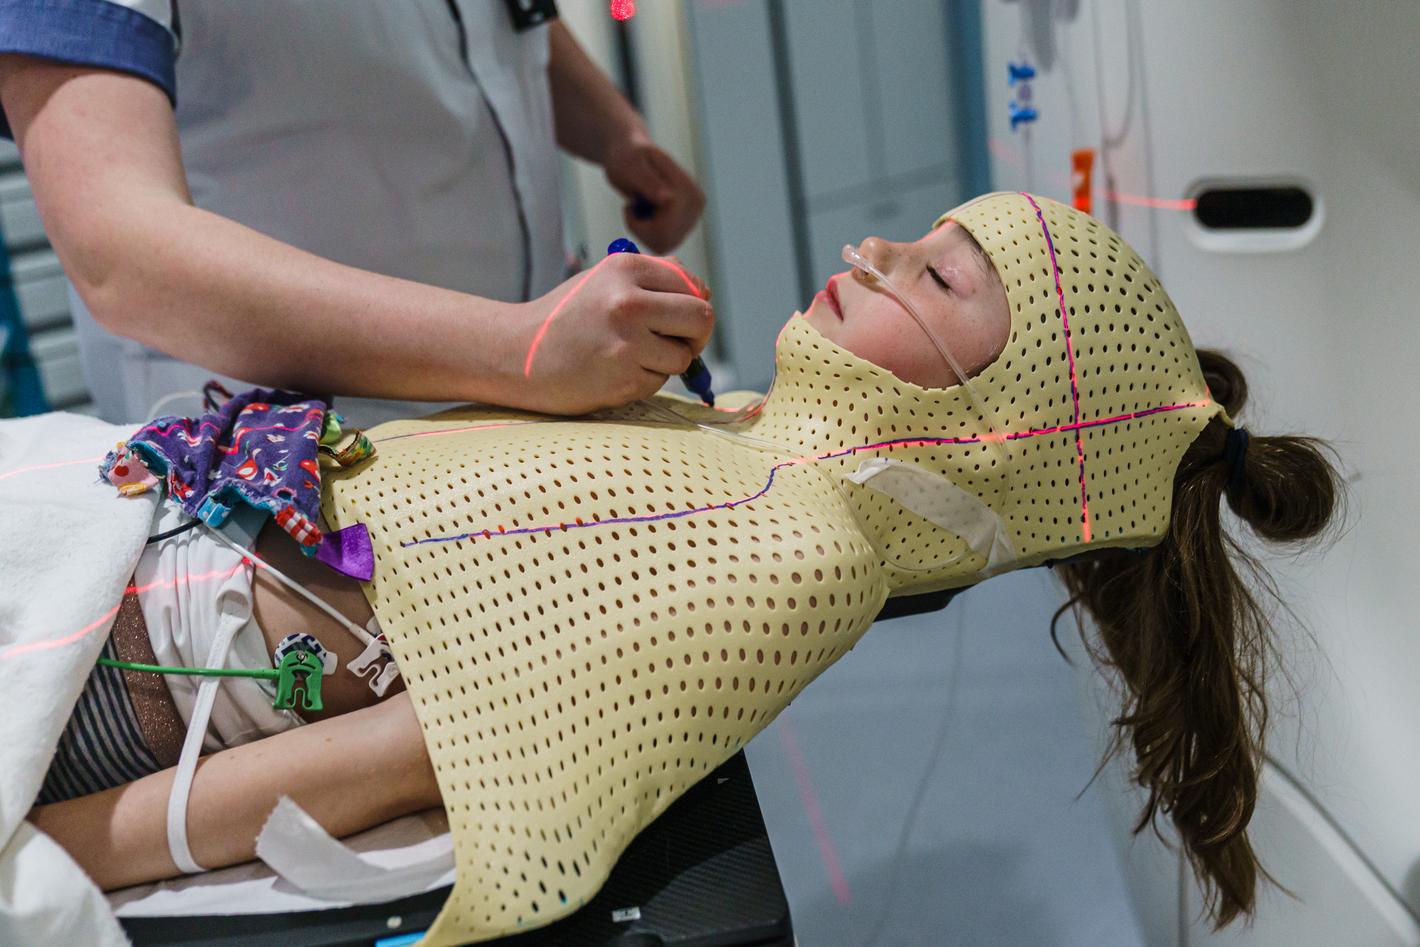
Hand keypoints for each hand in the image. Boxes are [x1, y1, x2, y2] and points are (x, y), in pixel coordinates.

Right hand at [506, 252, 713, 414]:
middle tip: (680, 344)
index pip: (693, 287)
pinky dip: (644, 381)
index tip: (681, 320)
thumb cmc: (568, 317)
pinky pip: (659, 382)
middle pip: (701, 319)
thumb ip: (653, 281)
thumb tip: (704, 295)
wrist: (518, 354)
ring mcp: (626, 343)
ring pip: (683, 357)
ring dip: (666, 362)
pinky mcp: (622, 379)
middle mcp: (628, 302)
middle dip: (697, 336)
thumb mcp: (604, 281)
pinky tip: (614, 372)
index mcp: (625, 269)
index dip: (695, 306)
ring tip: (629, 357)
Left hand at [603, 130, 706, 253]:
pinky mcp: (684, 224)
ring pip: (664, 245)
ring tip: (638, 208)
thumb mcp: (631, 166)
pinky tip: (645, 214)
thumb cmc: (626, 156)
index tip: (629, 204)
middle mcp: (696, 204)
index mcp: (688, 189)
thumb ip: (649, 182)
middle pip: (666, 240)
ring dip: (643, 231)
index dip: (640, 224)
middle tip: (631, 207)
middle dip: (642, 230)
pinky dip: (646, 233)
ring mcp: (693, 216)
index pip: (666, 227)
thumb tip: (670, 200)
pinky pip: (662, 244)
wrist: (630, 153)